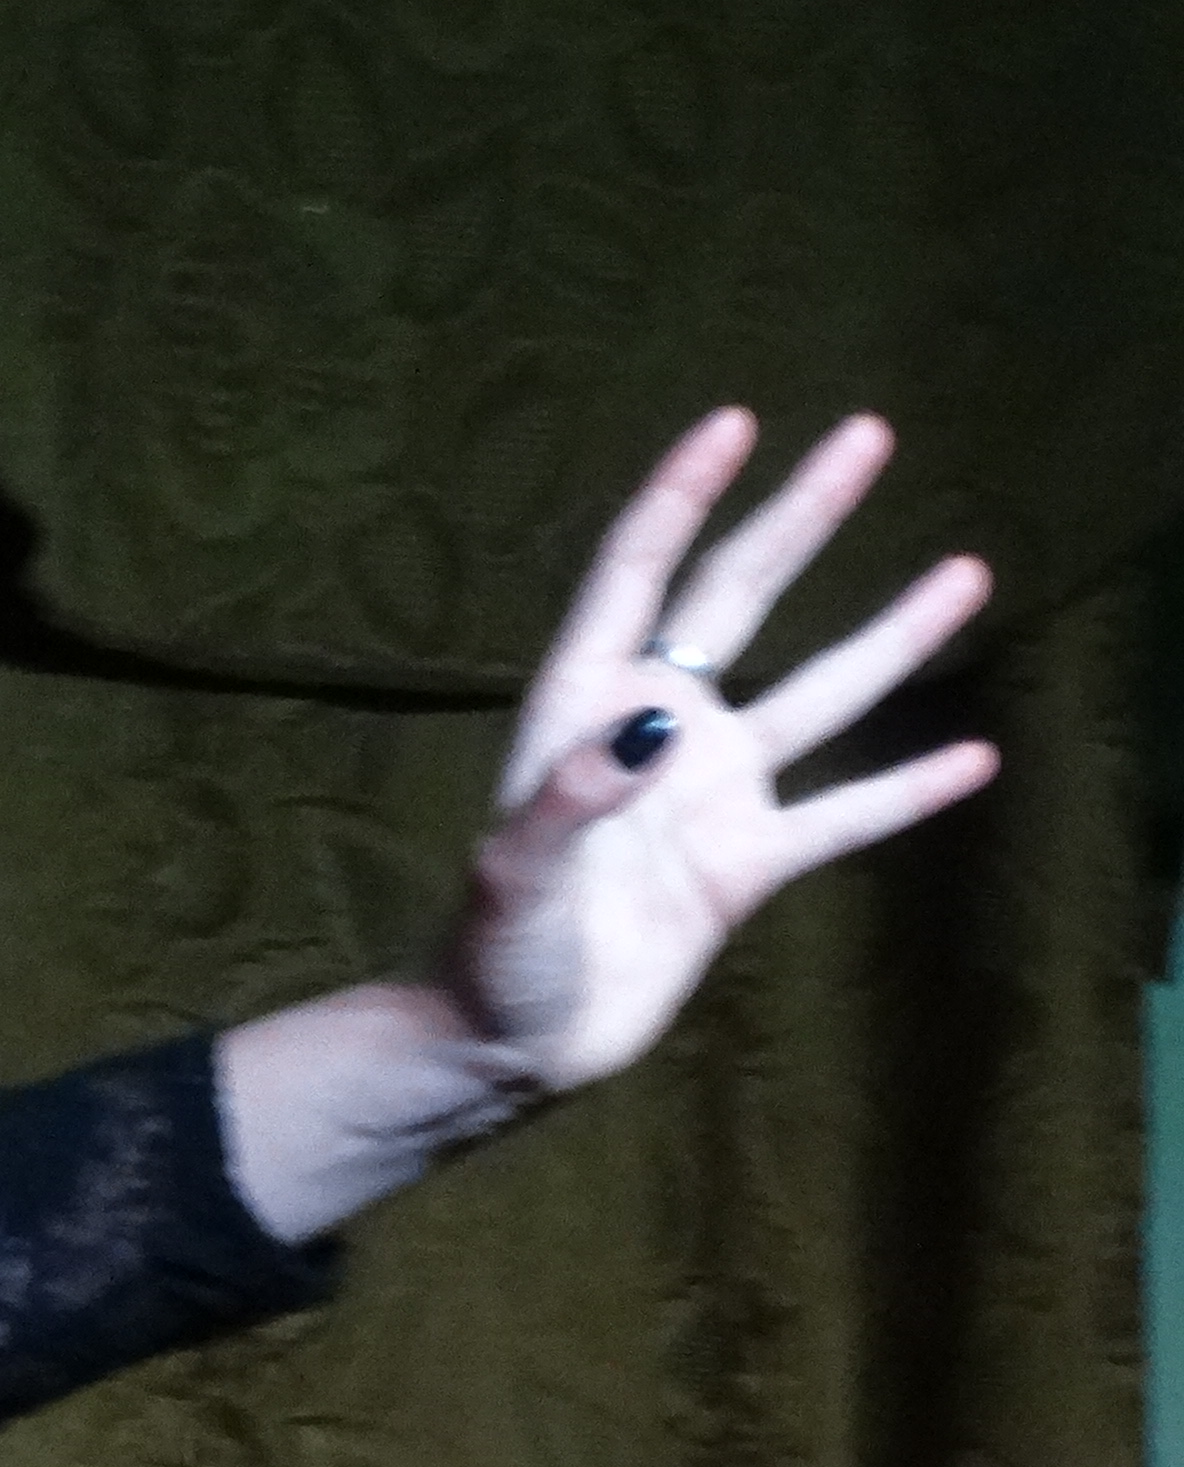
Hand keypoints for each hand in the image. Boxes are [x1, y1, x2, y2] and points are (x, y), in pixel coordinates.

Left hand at [456, 409, 999, 1090]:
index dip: (681, 498)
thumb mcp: (515, 872)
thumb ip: (575, 798)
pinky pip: (844, 815)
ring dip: (892, 637)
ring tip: (967, 572)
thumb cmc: (489, 952)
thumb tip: (660, 731)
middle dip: (799, 519)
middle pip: (739, 600)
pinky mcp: (747, 865)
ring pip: (820, 695)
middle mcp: (657, 732)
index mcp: (584, 709)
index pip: (637, 576)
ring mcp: (711, 794)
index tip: (735, 423)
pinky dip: (907, 789)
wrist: (511, 1042)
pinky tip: (976, 756)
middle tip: (867, 436)